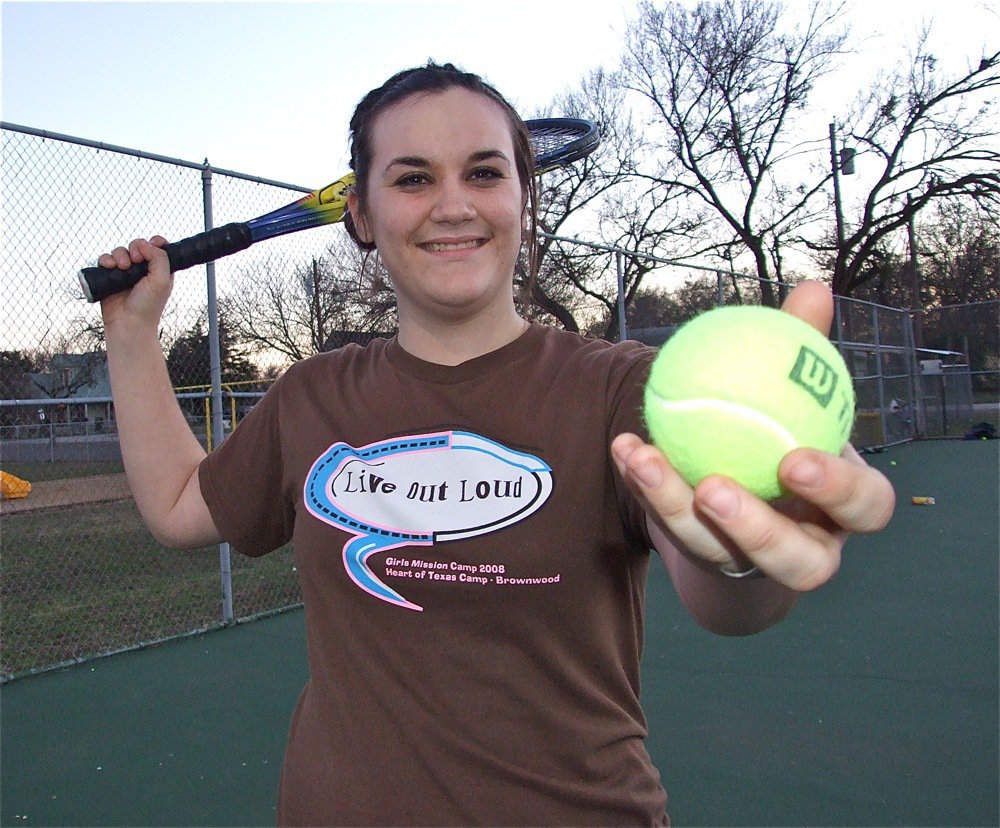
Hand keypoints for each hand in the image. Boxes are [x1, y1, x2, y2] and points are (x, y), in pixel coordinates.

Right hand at [96, 236, 171, 328]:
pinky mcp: (109, 277)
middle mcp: (142, 269)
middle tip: (136, 260)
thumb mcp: (162, 280)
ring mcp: (125, 273)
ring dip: (120, 254)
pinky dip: (106, 259)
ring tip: (122, 267)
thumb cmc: (148, 306)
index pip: (158, 247)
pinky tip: (110, 267)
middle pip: (137, 245)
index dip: (155, 242)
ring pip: (120, 251)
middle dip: (135, 248)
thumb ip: (159, 258)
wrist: (128, 324)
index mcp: (159, 269)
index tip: (153, 243)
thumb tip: (145, 243)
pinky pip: (105, 260)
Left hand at [612, 282, 895, 591]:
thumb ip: (805, 352)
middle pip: (797, 561)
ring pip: (719, 553)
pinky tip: (625, 445)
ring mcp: (752, 565)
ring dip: (675, 508)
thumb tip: (814, 288)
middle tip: (712, 489)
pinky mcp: (703, 563)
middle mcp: (807, 548)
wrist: (748, 501)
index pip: (865, 505)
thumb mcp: (798, 398)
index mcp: (845, 507)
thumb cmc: (786, 436)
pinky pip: (670, 528)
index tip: (794, 457)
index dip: (837, 488)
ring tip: (645, 460)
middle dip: (756, 529)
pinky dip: (647, 487)